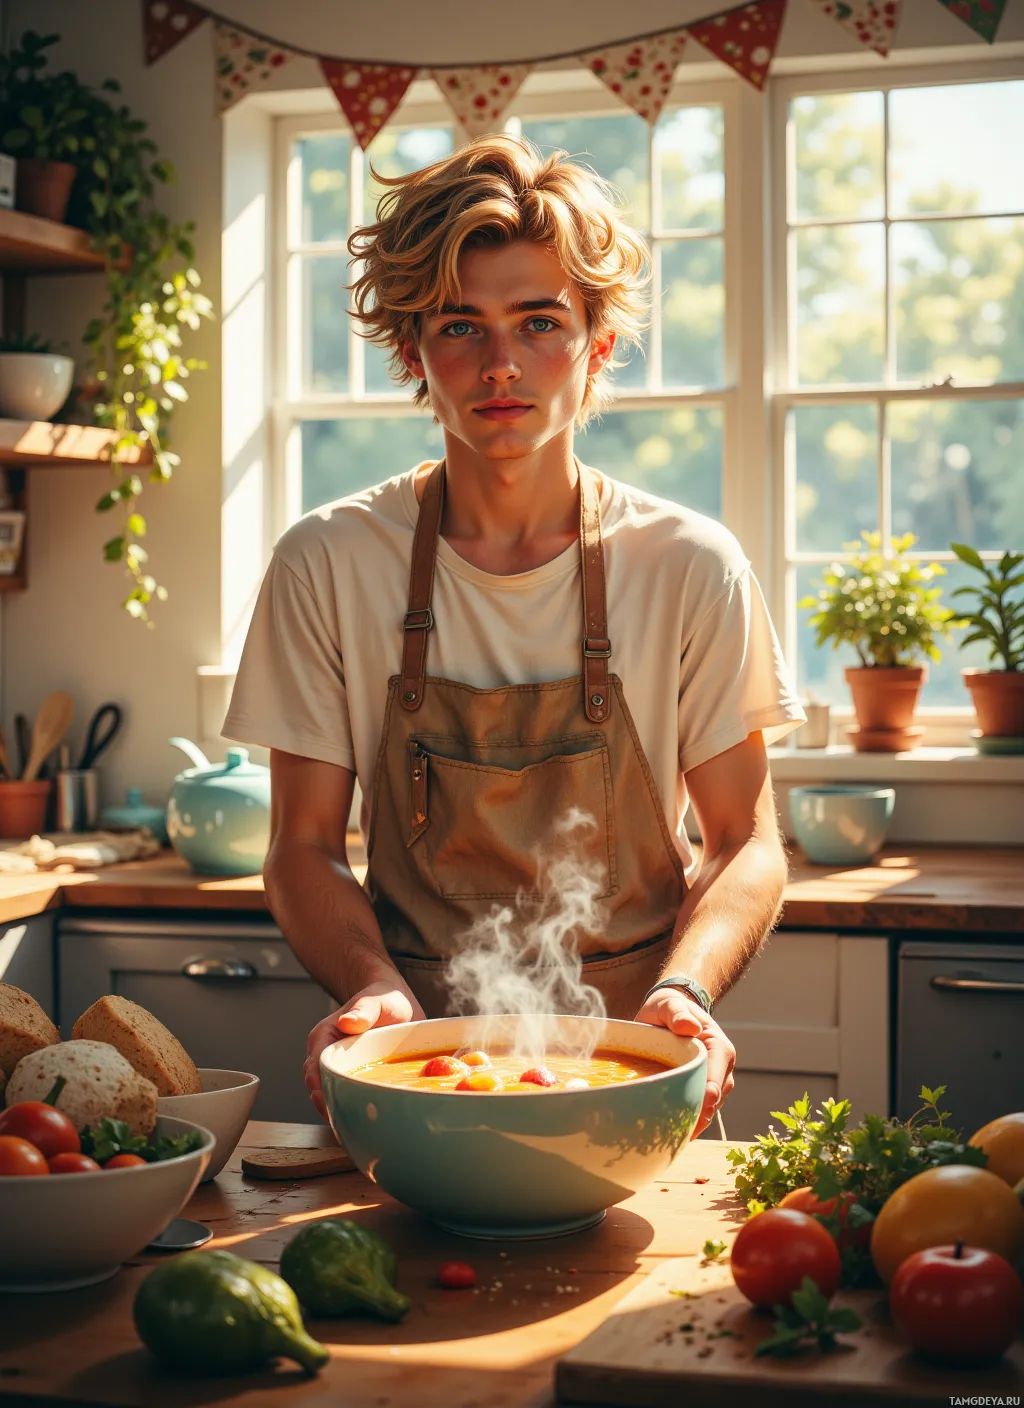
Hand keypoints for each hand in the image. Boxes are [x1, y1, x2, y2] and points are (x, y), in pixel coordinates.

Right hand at [304, 981, 425, 1120]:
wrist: (395, 1004)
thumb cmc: (383, 998)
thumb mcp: (378, 1000)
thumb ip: (364, 1009)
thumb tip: (347, 1022)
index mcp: (325, 1036)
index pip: (314, 1065)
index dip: (318, 1086)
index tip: (325, 1102)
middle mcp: (326, 1055)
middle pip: (317, 1086)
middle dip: (326, 1105)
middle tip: (339, 1123)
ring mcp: (339, 1069)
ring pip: (330, 1095)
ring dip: (338, 1110)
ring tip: (350, 1129)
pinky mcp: (352, 1079)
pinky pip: (347, 1096)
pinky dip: (352, 1108)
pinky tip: (364, 1124)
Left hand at [634, 988, 735, 1137]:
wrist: (668, 1015)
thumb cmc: (669, 1008)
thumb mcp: (669, 1004)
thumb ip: (677, 1013)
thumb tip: (690, 1027)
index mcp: (720, 1048)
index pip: (718, 1074)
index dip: (710, 1091)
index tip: (702, 1105)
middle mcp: (722, 1070)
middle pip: (714, 1099)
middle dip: (698, 1116)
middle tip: (678, 1134)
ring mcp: (713, 1084)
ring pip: (707, 1111)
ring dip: (691, 1124)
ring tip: (669, 1140)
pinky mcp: (700, 1094)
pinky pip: (698, 1113)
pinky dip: (685, 1124)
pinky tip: (667, 1137)